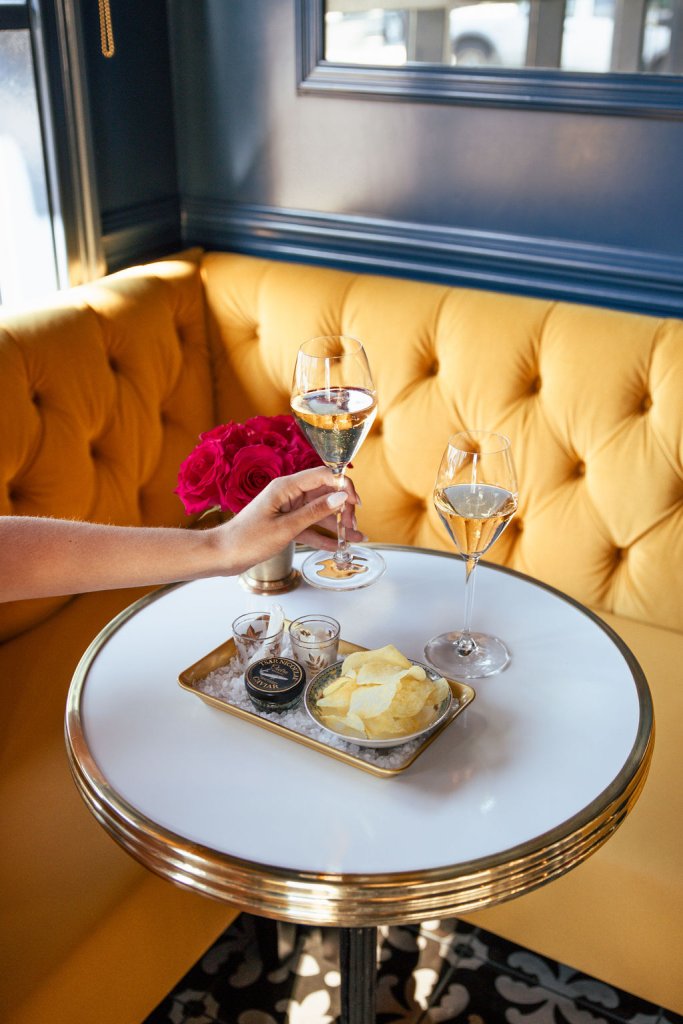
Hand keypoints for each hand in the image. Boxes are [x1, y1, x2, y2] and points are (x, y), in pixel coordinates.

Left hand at [213, 467, 364, 572]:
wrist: (222, 555)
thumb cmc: (247, 540)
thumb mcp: (286, 527)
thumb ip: (314, 512)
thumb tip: (340, 496)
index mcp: (286, 486)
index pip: (323, 475)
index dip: (344, 485)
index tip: (356, 503)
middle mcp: (288, 493)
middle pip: (324, 493)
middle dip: (343, 508)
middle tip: (354, 526)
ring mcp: (287, 509)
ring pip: (319, 512)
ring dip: (337, 524)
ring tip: (355, 537)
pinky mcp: (284, 523)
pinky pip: (309, 526)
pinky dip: (322, 535)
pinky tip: (337, 546)